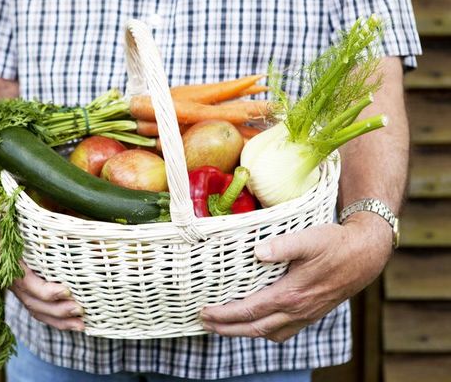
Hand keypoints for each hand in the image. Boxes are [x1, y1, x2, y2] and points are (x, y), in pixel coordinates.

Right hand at [0, 199, 84, 331]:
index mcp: (6, 263)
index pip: (26, 283)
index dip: (45, 291)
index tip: (65, 290)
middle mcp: (11, 279)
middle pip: (35, 303)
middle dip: (57, 310)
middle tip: (80, 310)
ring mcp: (18, 287)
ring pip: (37, 310)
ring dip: (59, 320)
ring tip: (82, 325)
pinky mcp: (24, 288)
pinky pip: (38, 309)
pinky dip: (54, 319)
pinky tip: (73, 324)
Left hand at [200, 212, 392, 341]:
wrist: (366, 254)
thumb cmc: (336, 244)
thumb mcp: (309, 239)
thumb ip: (282, 246)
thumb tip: (256, 252)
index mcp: (292, 294)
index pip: (249, 310)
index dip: (224, 313)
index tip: (205, 311)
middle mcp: (297, 310)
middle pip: (254, 328)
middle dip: (226, 328)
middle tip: (204, 323)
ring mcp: (305, 315)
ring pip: (268, 333)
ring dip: (243, 332)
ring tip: (224, 326)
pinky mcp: (311, 313)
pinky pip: (283, 332)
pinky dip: (264, 331)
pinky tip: (257, 323)